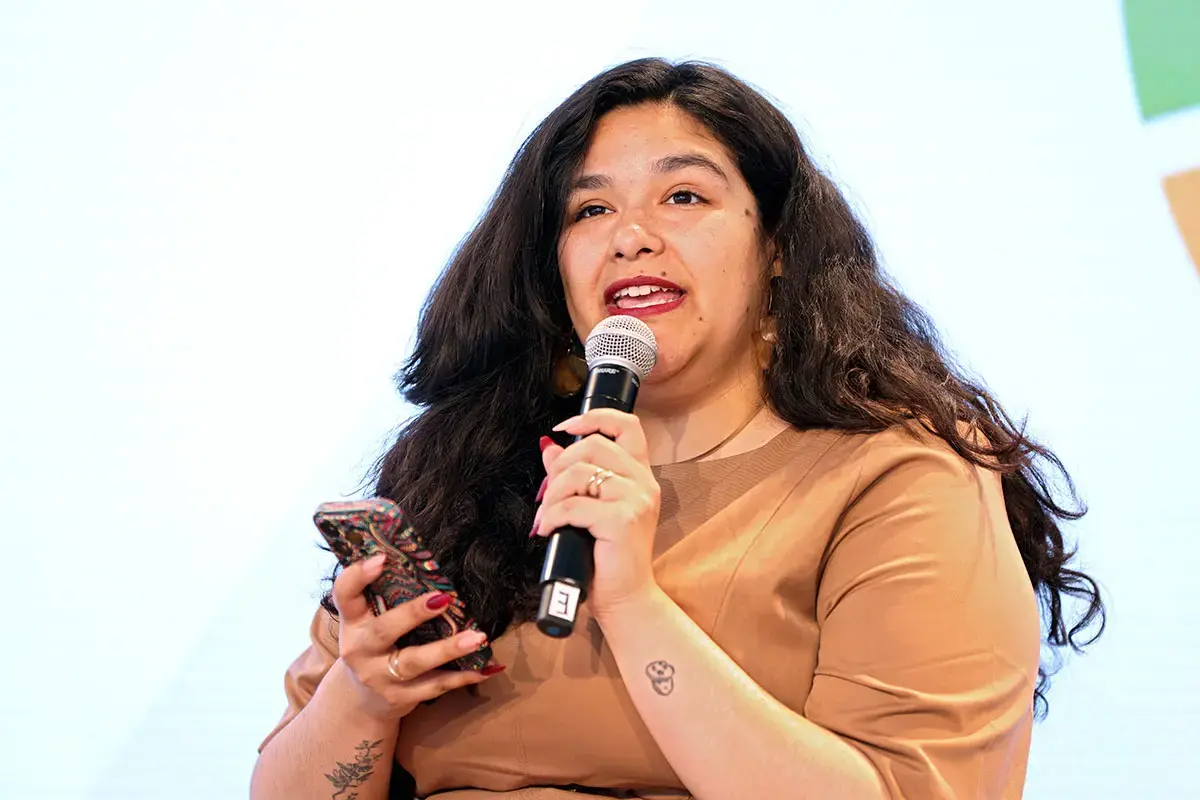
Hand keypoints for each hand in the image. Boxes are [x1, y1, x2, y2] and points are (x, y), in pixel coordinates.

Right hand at [331, 554, 502, 720]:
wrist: (361, 701)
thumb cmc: (373, 646)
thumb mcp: (367, 622)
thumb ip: (384, 595)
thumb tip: (424, 558)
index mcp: (352, 621)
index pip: (344, 594)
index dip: (358, 576)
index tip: (381, 558)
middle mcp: (360, 650)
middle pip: (383, 631)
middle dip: (413, 615)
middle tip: (444, 599)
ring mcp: (380, 677)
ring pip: (414, 662)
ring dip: (448, 649)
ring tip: (477, 637)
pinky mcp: (401, 698)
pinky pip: (435, 686)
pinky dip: (463, 677)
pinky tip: (487, 668)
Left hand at [533, 408, 661, 620]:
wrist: (626, 598)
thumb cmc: (607, 557)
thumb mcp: (592, 509)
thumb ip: (575, 476)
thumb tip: (549, 448)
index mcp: (639, 475)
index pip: (628, 424)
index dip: (594, 417)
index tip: (564, 428)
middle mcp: (643, 483)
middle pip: (593, 445)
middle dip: (559, 467)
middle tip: (548, 495)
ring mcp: (635, 500)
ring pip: (579, 474)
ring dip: (552, 496)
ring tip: (547, 518)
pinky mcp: (621, 520)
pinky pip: (573, 505)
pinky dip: (552, 517)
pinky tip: (549, 530)